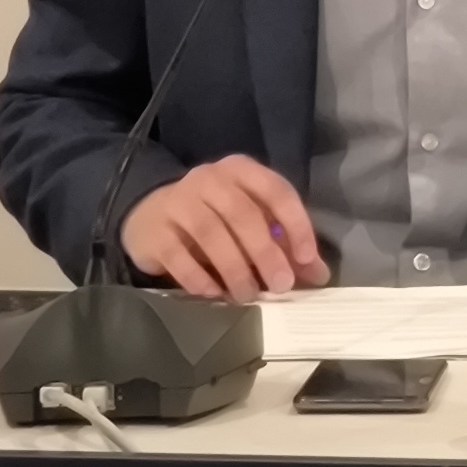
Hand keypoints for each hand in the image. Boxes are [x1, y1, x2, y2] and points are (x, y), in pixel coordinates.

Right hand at [120, 156, 327, 296]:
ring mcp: (178, 202)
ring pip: (211, 234)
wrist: (148, 215)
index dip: (296, 225)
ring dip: (235, 269)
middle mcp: (209, 179)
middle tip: (281, 285)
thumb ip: (284, 243)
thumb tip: (318, 274)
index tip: (306, 260)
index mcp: (241, 171)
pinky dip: (199, 279)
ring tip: (247, 295)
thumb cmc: (213, 218)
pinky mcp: (155, 231)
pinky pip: (179, 256)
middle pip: (243, 214)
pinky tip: (214, 294)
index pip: (277, 191)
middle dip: (265, 253)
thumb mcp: (250, 222)